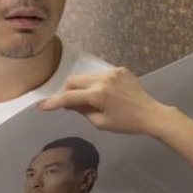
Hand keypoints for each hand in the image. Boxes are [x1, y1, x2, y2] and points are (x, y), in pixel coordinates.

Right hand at [40, 68, 170, 137]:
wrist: (150, 114)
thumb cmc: (126, 123)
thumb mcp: (101, 123)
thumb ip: (82, 111)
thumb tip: (69, 103)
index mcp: (98, 95)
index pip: (69, 97)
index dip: (54, 102)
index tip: (42, 106)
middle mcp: (104, 79)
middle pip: (74, 80)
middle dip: (67, 91)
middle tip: (66, 103)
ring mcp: (113, 72)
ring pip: (87, 76)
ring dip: (81, 86)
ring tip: (87, 100)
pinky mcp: (121, 69)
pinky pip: (101, 74)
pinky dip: (96, 83)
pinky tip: (104, 94)